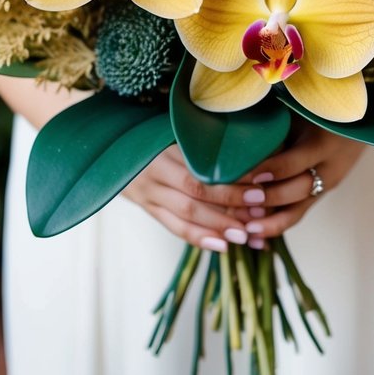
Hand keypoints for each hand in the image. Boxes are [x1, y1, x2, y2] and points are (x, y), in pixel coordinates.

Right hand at [121, 144, 269, 252]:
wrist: (113, 150)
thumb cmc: (153, 134)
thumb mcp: (171, 128)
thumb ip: (199, 137)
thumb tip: (243, 145)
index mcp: (162, 148)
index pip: (199, 169)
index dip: (229, 180)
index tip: (258, 185)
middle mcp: (154, 173)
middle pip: (195, 193)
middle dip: (230, 204)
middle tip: (260, 210)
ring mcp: (149, 194)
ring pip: (186, 215)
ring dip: (218, 226)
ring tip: (246, 234)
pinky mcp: (149, 210)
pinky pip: (175, 228)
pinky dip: (200, 238)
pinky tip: (222, 246)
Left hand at [237, 121, 364, 240]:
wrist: (361, 121)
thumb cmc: (322, 108)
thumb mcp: (304, 110)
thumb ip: (279, 122)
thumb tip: (241, 132)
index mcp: (324, 142)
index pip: (294, 162)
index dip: (269, 170)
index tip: (243, 174)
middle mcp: (329, 168)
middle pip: (297, 190)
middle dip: (266, 198)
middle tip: (237, 201)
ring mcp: (326, 185)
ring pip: (298, 210)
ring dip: (269, 221)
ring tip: (245, 229)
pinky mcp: (320, 194)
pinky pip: (297, 214)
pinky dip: (276, 225)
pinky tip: (255, 232)